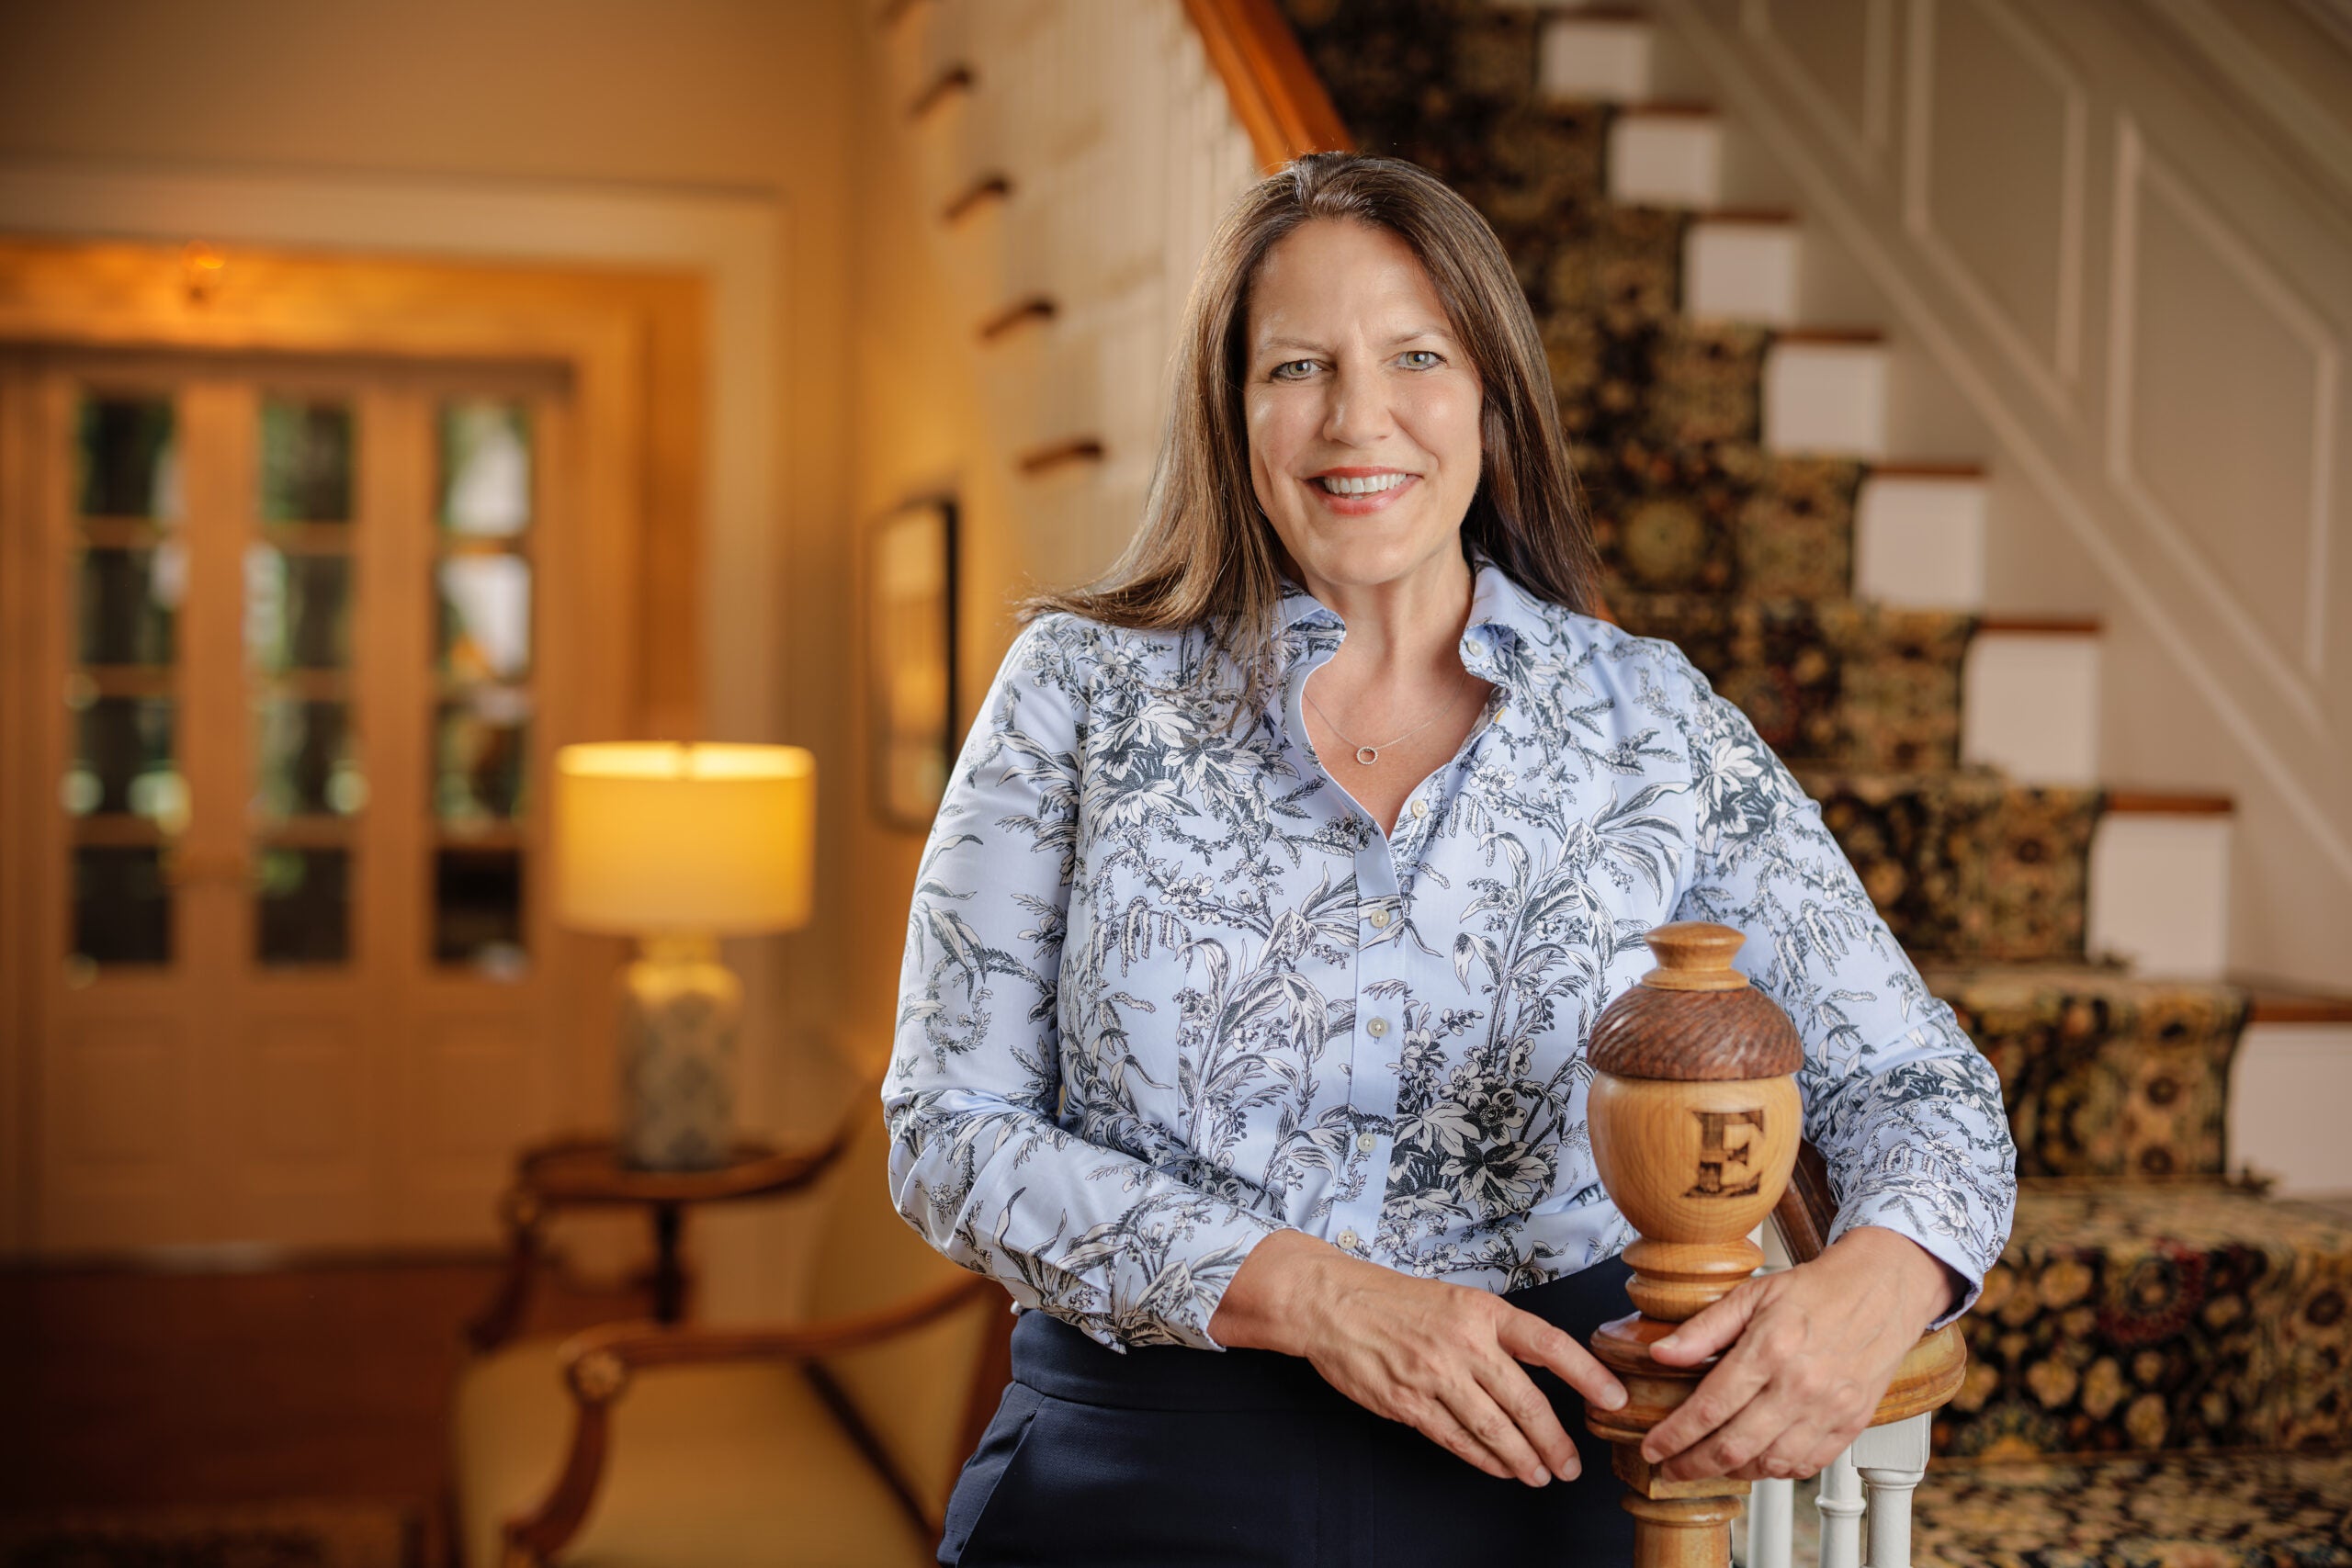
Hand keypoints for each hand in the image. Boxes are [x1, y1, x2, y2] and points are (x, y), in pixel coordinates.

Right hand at [1209, 1229, 1629, 1486]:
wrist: (1331, 1303)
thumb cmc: (1396, 1301)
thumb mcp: (1457, 1299)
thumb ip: (1497, 1332)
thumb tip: (1545, 1368)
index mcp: (1482, 1311)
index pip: (1549, 1344)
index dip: (1587, 1374)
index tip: (1614, 1398)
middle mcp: (1463, 1344)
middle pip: (1525, 1402)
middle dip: (1555, 1441)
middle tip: (1572, 1466)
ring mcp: (1435, 1377)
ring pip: (1494, 1430)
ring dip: (1523, 1459)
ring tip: (1541, 1475)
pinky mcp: (1408, 1404)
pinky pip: (1457, 1440)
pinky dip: (1484, 1460)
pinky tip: (1500, 1469)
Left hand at [1641, 1226, 1957, 1482]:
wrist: (1883, 1291)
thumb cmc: (1816, 1290)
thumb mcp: (1752, 1293)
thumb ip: (1704, 1328)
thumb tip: (1660, 1353)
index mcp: (1770, 1349)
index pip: (1710, 1407)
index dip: (1675, 1435)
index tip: (1653, 1448)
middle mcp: (1801, 1385)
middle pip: (1734, 1446)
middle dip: (1693, 1465)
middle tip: (1669, 1469)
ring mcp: (1829, 1410)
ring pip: (1769, 1464)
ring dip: (1731, 1472)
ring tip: (1708, 1464)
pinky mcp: (1851, 1425)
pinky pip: (1805, 1465)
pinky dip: (1774, 1471)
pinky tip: (1754, 1461)